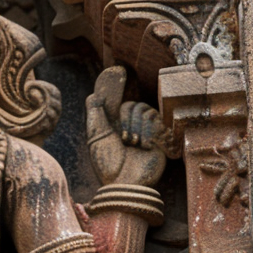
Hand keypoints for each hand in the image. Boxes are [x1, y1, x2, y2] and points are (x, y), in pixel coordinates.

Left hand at [85, 67, 165, 187]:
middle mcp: (131, 126)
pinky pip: (156, 121)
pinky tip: (144, 147)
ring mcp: (146, 131)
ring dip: (136, 127)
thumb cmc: (107, 162)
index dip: (116, 87)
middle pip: (131, 104)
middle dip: (125, 119)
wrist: (125, 182)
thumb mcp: (96, 137)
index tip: (116, 70)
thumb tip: (92, 95)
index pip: (118, 102)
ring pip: (144, 110)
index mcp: (114, 125)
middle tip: (123, 138)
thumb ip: (95, 115)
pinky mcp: (160, 137)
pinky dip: (148, 133)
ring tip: (132, 144)